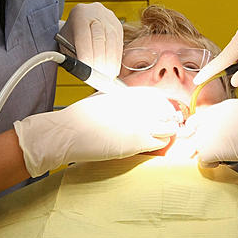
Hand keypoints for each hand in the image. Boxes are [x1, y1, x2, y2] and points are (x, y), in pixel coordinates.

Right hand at [13, 88, 181, 176]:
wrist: (68, 133)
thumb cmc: (80, 117)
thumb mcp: (104, 98)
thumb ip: (123, 100)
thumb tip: (136, 106)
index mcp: (128, 93)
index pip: (159, 97)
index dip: (164, 106)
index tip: (163, 112)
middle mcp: (137, 105)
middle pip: (167, 112)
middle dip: (168, 119)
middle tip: (164, 125)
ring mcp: (139, 123)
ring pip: (169, 128)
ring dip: (166, 133)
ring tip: (157, 136)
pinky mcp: (136, 141)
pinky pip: (160, 143)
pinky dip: (158, 144)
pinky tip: (149, 145)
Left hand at [59, 2, 122, 76]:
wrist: (81, 19)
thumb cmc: (72, 33)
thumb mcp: (66, 42)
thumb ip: (73, 55)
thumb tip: (84, 72)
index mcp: (79, 14)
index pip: (83, 36)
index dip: (86, 55)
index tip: (88, 72)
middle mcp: (96, 13)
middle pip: (100, 39)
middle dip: (99, 61)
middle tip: (98, 78)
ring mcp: (110, 19)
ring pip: (112, 42)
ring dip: (110, 62)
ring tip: (106, 77)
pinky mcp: (119, 27)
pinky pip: (119, 45)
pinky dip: (116, 60)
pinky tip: (112, 70)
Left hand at [182, 97, 237, 172]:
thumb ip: (233, 120)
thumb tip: (231, 131)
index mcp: (222, 106)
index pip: (196, 119)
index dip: (200, 131)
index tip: (206, 139)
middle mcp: (211, 117)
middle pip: (190, 133)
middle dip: (198, 143)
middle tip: (213, 151)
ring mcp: (209, 132)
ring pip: (193, 148)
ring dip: (205, 154)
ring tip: (223, 155)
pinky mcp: (211, 148)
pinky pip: (202, 161)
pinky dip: (212, 164)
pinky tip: (227, 160)